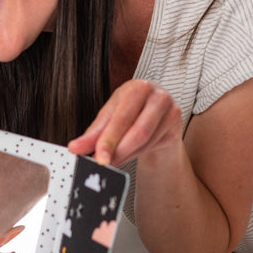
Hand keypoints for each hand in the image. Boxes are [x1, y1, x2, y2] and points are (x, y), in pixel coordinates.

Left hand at [67, 79, 182, 166]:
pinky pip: (155, 146)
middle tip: (104, 164)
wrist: (158, 112)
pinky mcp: (177, 126)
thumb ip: (94, 133)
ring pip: (146, 141)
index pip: (120, 118)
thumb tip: (76, 148)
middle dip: (118, 151)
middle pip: (138, 131)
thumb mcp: (110, 117)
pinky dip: (138, 154)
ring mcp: (171, 111)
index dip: (108, 140)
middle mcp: (157, 96)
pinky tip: (129, 154)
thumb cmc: (132, 110)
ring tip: (113, 161)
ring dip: (126, 155)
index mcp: (137, 88)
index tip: (97, 157)